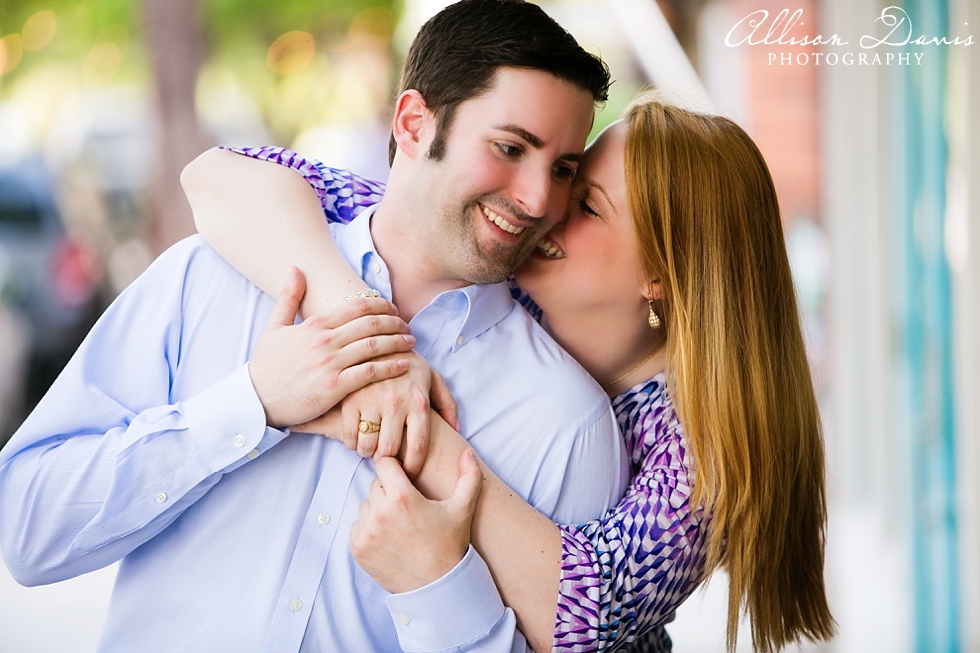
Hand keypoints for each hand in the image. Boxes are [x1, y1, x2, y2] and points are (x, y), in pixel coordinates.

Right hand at [249, 267, 416, 426]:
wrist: (255, 400)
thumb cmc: (267, 366)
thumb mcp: (274, 327)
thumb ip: (288, 297)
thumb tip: (295, 268)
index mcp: (314, 325)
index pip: (356, 306)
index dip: (380, 305)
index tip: (393, 309)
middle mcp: (324, 341)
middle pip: (370, 324)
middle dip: (395, 322)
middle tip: (407, 325)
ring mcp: (330, 364)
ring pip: (373, 346)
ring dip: (397, 342)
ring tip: (411, 341)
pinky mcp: (334, 387)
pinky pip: (369, 373)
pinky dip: (390, 366)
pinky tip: (404, 364)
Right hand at [339, 352, 457, 477]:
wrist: (378, 339)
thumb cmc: (409, 364)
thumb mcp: (433, 378)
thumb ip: (447, 404)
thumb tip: (457, 429)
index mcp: (419, 401)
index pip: (418, 446)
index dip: (413, 466)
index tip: (408, 472)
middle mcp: (396, 403)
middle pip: (390, 451)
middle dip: (388, 461)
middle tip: (386, 459)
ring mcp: (371, 401)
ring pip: (367, 447)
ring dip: (368, 453)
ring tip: (371, 447)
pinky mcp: (350, 399)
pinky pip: (349, 436)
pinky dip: (352, 443)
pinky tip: (357, 438)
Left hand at [349, 450, 482, 593]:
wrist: (437, 587)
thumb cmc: (450, 544)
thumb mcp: (463, 509)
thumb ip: (469, 476)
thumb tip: (468, 452)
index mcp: (402, 497)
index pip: (384, 463)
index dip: (396, 468)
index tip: (405, 478)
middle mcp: (380, 512)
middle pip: (375, 484)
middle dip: (389, 490)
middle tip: (408, 507)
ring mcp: (367, 532)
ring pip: (366, 505)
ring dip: (378, 509)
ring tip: (400, 524)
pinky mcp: (358, 549)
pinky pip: (357, 526)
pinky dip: (369, 529)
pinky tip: (389, 537)